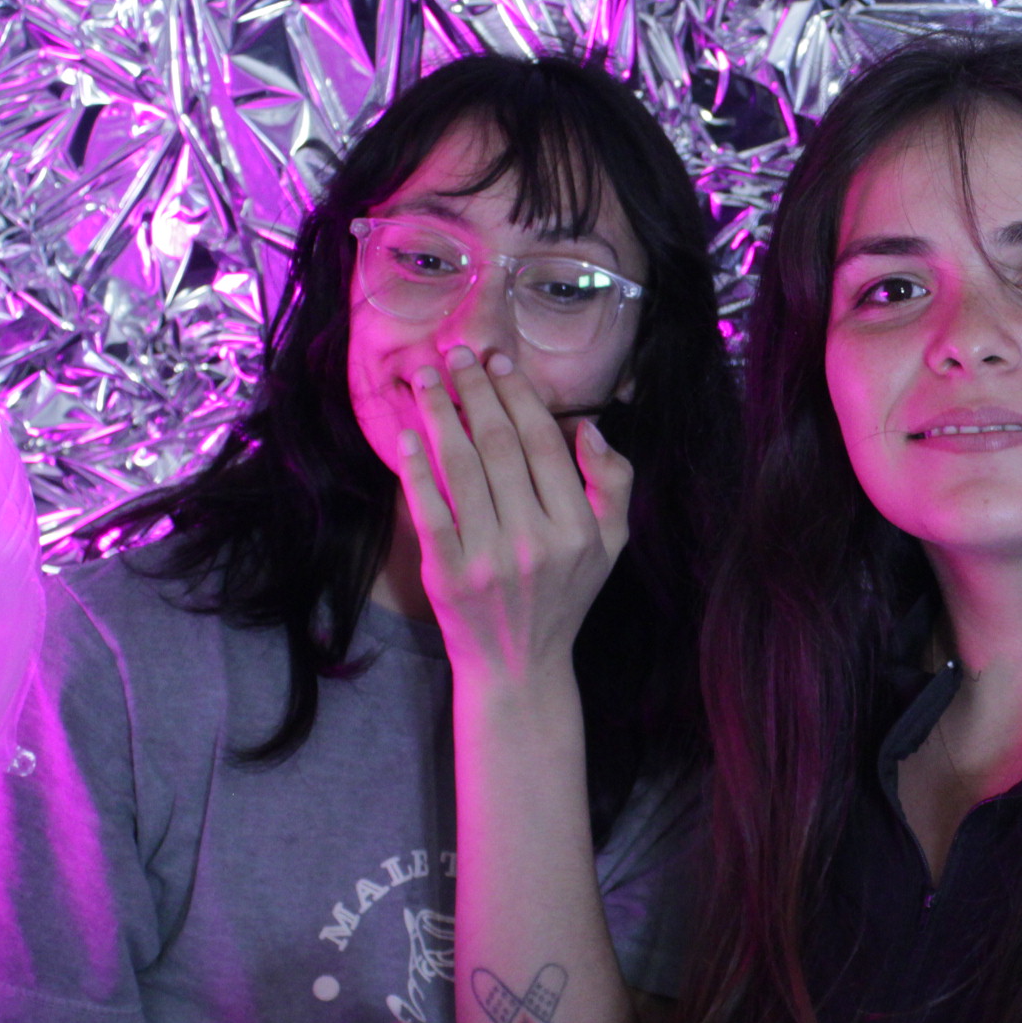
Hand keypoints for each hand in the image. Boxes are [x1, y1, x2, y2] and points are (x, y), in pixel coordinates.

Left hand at [392, 346, 634, 676]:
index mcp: (578, 529)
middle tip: (459, 355)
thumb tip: (590, 428)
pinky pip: (430, 511)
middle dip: (477, 392)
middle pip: (500, 447)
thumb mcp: (611, 544)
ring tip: (430, 378)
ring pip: (462, 469)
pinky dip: (417, 469)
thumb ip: (612, 483)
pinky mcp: (447, 576)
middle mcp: (536, 542)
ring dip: (442, 414)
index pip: (544, 445)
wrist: (519, 668)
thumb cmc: (565, 596)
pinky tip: (410, 434)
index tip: (500, 364)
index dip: (519, 398)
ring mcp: (489, 560)